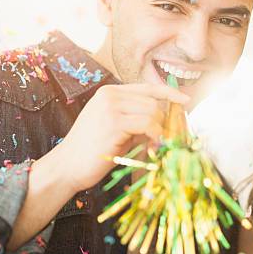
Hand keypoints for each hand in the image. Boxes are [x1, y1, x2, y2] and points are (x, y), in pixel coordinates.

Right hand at [47, 83, 189, 194]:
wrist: (67, 166)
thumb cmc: (92, 151)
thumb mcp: (117, 128)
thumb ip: (138, 119)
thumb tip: (167, 120)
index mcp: (109, 93)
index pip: (146, 87)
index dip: (168, 93)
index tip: (185, 101)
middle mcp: (109, 95)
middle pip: (153, 102)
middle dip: (164, 121)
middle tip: (164, 139)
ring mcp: (110, 107)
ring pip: (152, 112)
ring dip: (159, 131)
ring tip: (154, 145)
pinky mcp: (114, 122)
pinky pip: (148, 124)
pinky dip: (155, 136)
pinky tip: (152, 146)